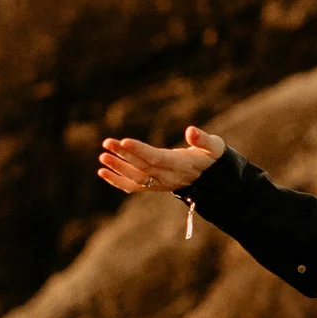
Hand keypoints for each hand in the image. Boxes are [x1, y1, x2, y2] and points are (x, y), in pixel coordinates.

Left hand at [97, 124, 224, 196]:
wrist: (213, 180)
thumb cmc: (212, 157)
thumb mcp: (214, 147)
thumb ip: (203, 140)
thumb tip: (190, 130)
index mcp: (181, 165)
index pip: (157, 158)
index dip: (140, 150)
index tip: (123, 141)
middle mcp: (169, 177)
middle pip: (143, 166)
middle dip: (124, 155)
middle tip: (107, 143)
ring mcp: (160, 184)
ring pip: (136, 178)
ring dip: (117, 168)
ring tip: (102, 156)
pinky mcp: (154, 186)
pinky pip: (134, 186)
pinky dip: (117, 181)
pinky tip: (103, 172)